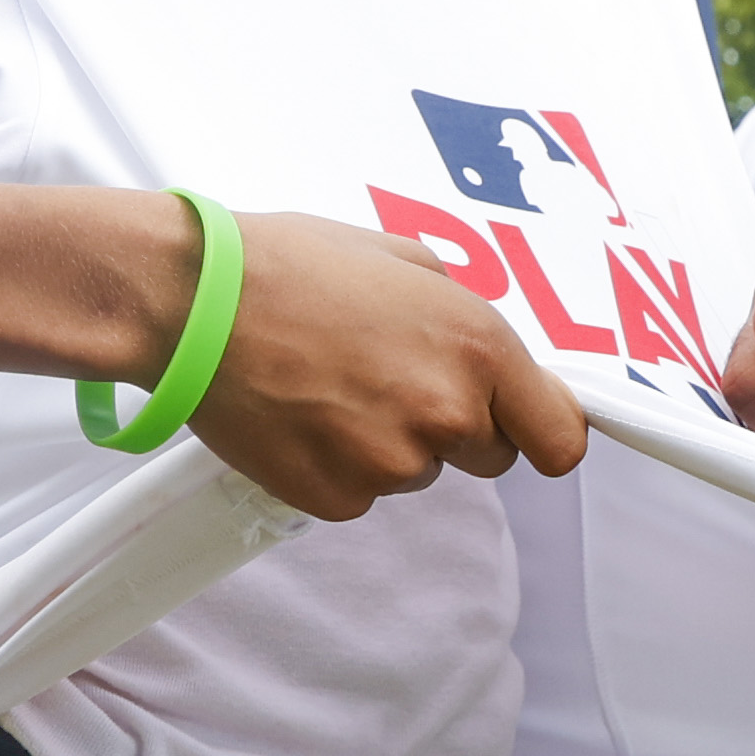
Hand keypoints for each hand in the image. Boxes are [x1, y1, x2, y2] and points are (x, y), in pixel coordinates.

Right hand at [186, 210, 588, 522]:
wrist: (193, 303)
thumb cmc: (288, 266)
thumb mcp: (401, 256)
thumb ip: (460, 307)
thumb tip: (480, 345)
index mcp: (478, 347)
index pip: (562, 440)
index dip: (541, 431)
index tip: (523, 425)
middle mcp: (447, 413)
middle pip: (490, 457)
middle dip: (456, 426)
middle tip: (390, 378)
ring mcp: (391, 465)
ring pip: (418, 472)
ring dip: (389, 441)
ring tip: (330, 384)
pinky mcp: (337, 498)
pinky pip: (360, 493)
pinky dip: (338, 464)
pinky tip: (301, 414)